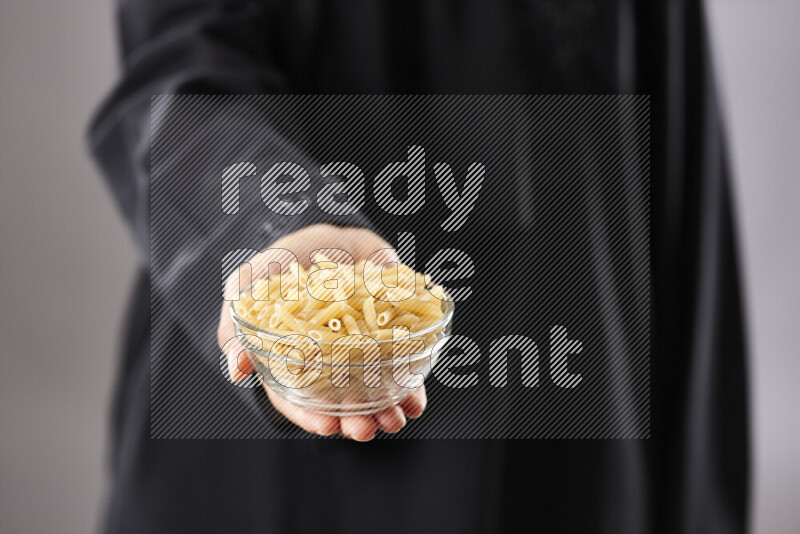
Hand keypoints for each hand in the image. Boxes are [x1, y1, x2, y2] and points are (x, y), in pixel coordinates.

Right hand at [217, 224, 426, 440]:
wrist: (324, 236)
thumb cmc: (280, 264)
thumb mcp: (249, 287)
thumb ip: (239, 324)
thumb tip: (235, 369)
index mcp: (293, 360)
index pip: (298, 398)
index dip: (311, 415)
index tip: (327, 425)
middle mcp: (330, 362)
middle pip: (340, 401)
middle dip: (354, 420)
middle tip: (365, 429)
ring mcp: (363, 349)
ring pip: (375, 389)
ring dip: (386, 408)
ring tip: (395, 418)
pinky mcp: (393, 332)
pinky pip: (405, 362)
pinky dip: (413, 383)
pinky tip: (416, 400)